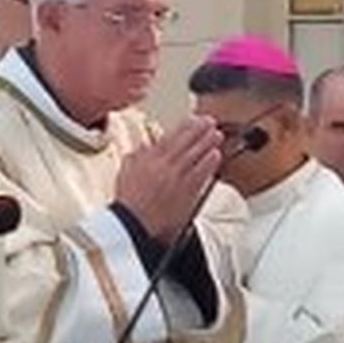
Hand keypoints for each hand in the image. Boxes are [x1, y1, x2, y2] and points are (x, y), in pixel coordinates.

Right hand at [115, 117, 222, 244]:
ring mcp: (177, 179)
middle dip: (200, 130)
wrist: (133, 223)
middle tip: (210, 122)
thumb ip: (138, 156)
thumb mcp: (126, 171)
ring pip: (195, 156)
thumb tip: (146, 146)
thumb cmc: (129, 201)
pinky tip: (216, 155)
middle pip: (186, 144)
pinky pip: (201, 174)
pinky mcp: (186, 193)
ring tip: (217, 135)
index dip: (186, 127)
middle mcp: (165, 167)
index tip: (195, 119)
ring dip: (208, 144)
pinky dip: (209, 163)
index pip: (171, 138)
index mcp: (150, 160)